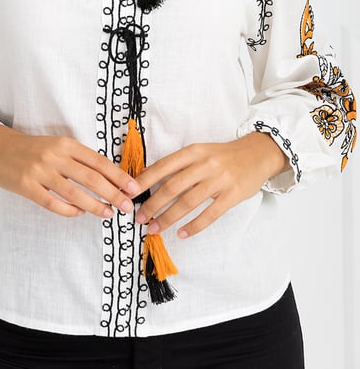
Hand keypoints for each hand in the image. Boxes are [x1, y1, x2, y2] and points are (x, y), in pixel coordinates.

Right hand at [0, 124, 141, 219]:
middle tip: (127, 206)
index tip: (133, 188)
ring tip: (108, 213)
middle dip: (112, 193)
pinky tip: (79, 214)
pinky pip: (52, 203)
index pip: (98, 161)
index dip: (118, 175)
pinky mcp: (27, 186)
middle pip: (90, 177)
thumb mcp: (58, 146)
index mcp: (66, 144)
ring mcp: (40, 172)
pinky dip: (69, 210)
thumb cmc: (34, 149)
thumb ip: (79, 159)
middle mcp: (55, 156)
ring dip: (94, 205)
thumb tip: (108, 179)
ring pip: (74, 193)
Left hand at [134, 132, 288, 238]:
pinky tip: (182, 234)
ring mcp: (219, 180)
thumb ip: (178, 164)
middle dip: (153, 204)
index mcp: (193, 151)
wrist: (257, 154)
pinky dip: (194, 226)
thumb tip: (147, 178)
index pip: (162, 166)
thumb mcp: (200, 152)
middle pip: (172, 186)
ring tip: (155, 229)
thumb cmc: (223, 155)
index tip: (129, 194)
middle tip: (140, 218)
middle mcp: (204, 164)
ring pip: (188, 202)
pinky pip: (209, 214)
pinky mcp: (232, 195)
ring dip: (168, 218)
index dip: (144, 181)